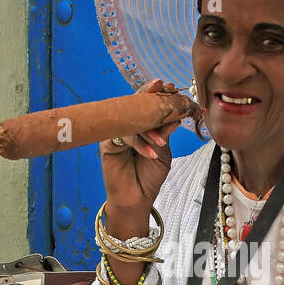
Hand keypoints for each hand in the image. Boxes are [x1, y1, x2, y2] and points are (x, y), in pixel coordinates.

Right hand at [99, 79, 185, 214]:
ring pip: (131, 120)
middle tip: (162, 89)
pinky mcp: (108, 143)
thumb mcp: (163, 151)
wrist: (137, 198)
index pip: (148, 104)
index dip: (158, 94)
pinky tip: (152, 153)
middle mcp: (128, 126)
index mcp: (142, 124)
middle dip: (150, 96)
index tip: (170, 86)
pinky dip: (139, 144)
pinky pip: (124, 136)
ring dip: (149, 129)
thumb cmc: (149, 176)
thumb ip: (166, 132)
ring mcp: (118, 133)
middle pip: (136, 105)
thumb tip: (176, 114)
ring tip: (161, 143)